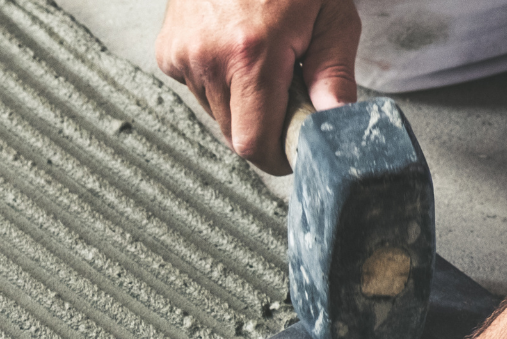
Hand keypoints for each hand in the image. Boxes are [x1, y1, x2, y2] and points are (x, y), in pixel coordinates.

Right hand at [156, 0, 361, 173]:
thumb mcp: (331, 15)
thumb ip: (335, 75)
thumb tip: (337, 124)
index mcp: (252, 54)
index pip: (254, 144)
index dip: (278, 155)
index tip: (296, 146)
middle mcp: (209, 58)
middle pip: (234, 136)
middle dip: (265, 126)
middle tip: (289, 90)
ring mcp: (183, 55)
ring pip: (217, 115)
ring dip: (242, 104)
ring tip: (262, 60)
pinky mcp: (169, 52)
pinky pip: (197, 90)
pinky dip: (219, 82)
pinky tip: (234, 49)